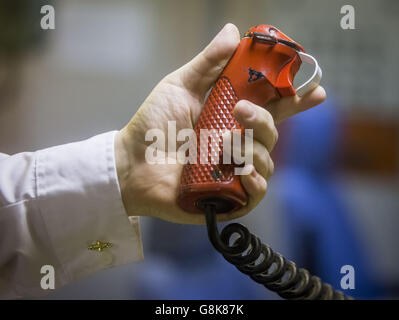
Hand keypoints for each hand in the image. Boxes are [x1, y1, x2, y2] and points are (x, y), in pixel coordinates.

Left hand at [115, 23, 325, 223]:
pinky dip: (256, 183)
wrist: (131, 162)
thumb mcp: (180, 86)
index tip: (316, 91)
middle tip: (241, 111)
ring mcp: (233, 171)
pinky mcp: (226, 196)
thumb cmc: (153, 124)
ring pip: (266, 161)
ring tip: (223, 143)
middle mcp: (236, 144)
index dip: (295, 102)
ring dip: (252, 149)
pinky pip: (256, 193)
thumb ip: (208, 63)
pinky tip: (244, 172)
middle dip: (263, 121)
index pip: (272, 109)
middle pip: (271, 133)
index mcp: (230, 118)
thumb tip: (233, 31)